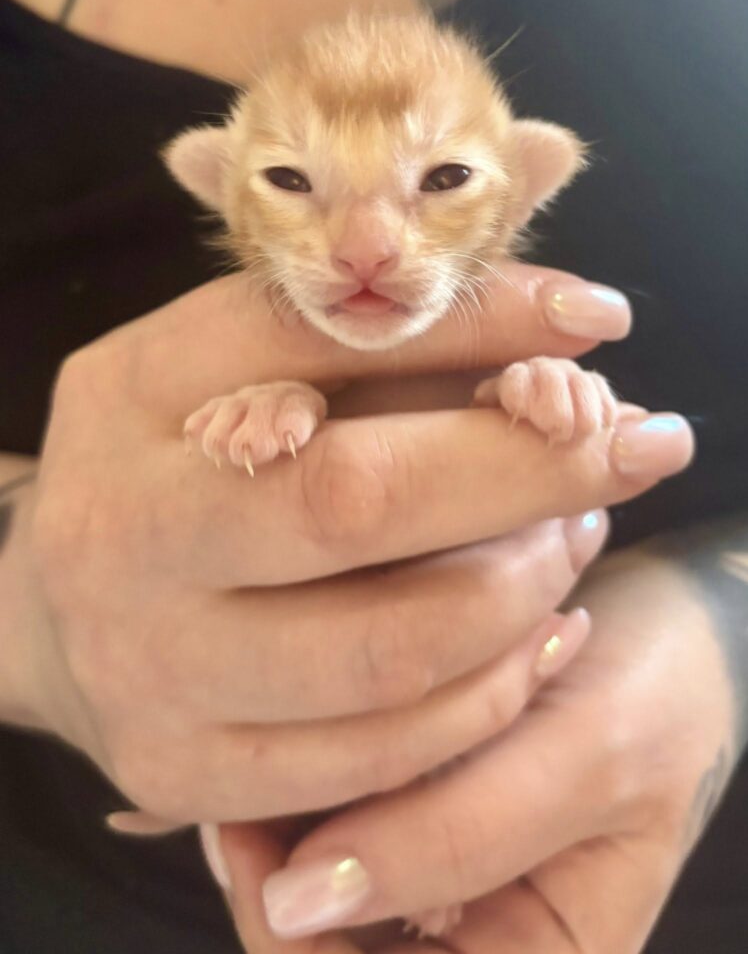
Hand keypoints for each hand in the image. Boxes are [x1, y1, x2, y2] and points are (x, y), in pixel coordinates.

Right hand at [8, 263, 690, 824]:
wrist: (55, 608)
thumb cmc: (171, 468)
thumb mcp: (230, 370)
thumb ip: (375, 348)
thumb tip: (564, 333)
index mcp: (133, 397)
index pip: (318, 338)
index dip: (473, 326)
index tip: (597, 319)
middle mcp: (125, 535)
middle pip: (358, 503)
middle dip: (527, 472)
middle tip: (625, 448)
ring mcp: (152, 671)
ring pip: (390, 653)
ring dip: (524, 592)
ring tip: (573, 539)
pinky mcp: (190, 773)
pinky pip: (379, 759)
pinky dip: (489, 696)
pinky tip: (532, 638)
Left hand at [214, 545, 732, 953]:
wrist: (665, 634)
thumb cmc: (649, 695)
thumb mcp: (589, 758)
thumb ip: (463, 835)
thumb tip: (301, 902)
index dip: (296, 940)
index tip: (249, 840)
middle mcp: (481, 940)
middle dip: (274, 881)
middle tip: (241, 791)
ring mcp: (440, 885)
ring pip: (320, 896)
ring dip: (279, 828)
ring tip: (267, 747)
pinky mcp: (415, 823)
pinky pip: (333, 832)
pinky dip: (303, 788)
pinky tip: (295, 730)